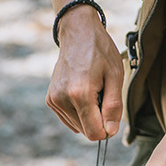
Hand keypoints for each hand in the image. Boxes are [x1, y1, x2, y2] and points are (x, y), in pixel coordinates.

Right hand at [47, 6, 123, 140]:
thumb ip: (113, 107)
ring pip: (78, 127)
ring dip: (88, 114)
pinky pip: (69, 119)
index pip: (94, 133)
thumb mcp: (115, 76)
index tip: (110, 112)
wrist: (77, 32)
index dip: (107, 128)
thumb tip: (110, 132)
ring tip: (90, 90)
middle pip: (86, 131)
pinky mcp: (50, 100)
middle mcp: (63, 99)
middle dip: (97, 119)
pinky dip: (78, 112)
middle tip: (100, 93)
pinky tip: (80, 92)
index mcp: (80, 94)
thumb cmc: (99, 51)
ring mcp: (54, 100)